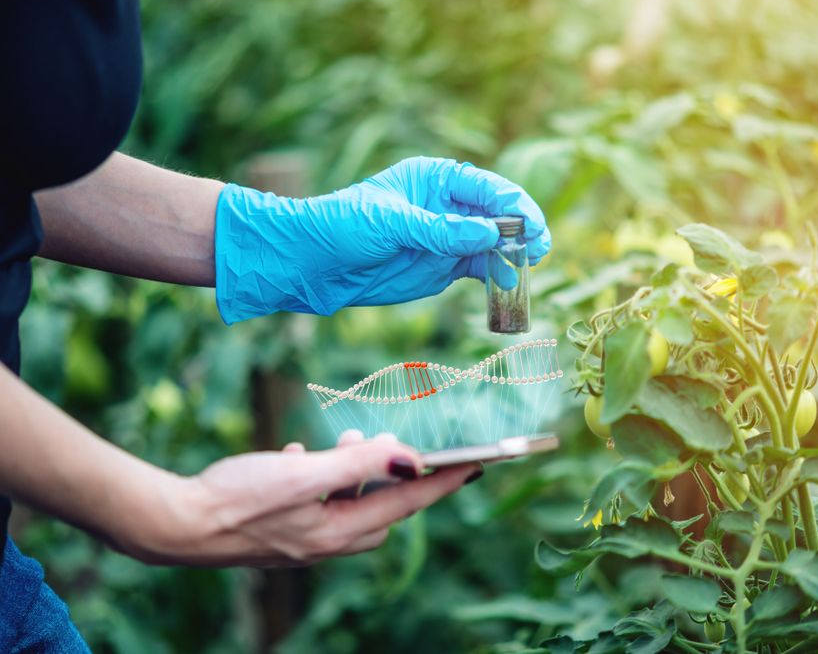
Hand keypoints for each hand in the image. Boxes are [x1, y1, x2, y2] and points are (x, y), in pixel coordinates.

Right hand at [142, 432, 479, 566]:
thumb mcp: (303, 475)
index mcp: (339, 530)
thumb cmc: (237, 500)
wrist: (175, 525)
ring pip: (348, 506)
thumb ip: (356, 465)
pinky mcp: (279, 529)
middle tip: (390, 444)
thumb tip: (408, 456)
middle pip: (382, 510)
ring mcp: (302, 538)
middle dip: (395, 477)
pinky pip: (315, 503)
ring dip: (354, 474)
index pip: (409, 502)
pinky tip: (298, 458)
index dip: (443, 481)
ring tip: (342, 443)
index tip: (475, 465)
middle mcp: (326, 541)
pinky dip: (320, 479)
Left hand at [214, 156, 549, 323]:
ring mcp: (449, 238)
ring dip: (514, 255)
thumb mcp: (391, 224)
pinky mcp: (445, 268)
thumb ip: (441, 230)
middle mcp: (449, 206)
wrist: (311, 265)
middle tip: (541, 247)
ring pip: (495, 244)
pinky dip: (498, 277)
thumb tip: (488, 235)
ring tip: (531, 267)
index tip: (530, 225)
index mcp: (436, 179)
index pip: (486, 188)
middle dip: (522, 229)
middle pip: (498, 215)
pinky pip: (481, 270)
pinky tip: (510, 284)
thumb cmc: (341, 227)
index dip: (513, 205)